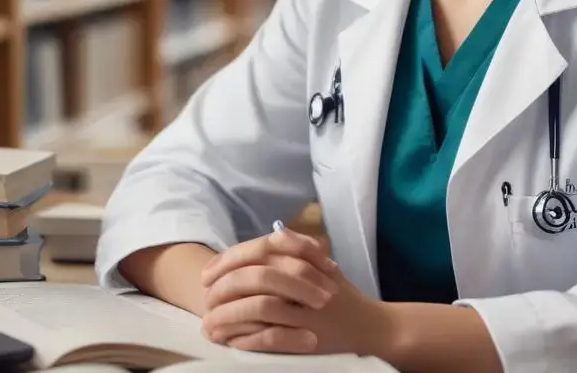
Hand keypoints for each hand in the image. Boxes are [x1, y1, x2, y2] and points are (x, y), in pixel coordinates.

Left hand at [200, 226, 395, 356]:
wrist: (371, 327)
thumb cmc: (343, 297)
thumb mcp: (322, 265)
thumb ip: (298, 249)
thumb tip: (272, 233)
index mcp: (302, 260)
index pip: (258, 252)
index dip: (227, 262)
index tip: (207, 274)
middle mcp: (303, 281)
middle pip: (253, 278)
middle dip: (222, 290)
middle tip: (204, 302)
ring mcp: (305, 311)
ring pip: (258, 308)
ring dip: (229, 318)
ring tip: (210, 327)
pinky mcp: (307, 338)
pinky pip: (271, 338)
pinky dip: (248, 340)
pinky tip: (232, 343)